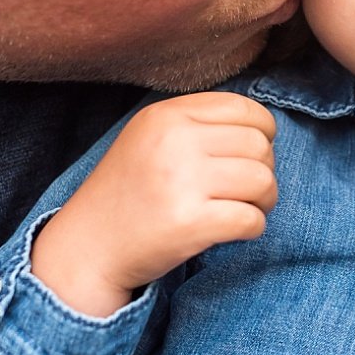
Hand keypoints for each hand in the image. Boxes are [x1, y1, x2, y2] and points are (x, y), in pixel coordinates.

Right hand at [32, 92, 277, 316]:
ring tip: (245, 210)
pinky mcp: (189, 223)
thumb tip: (263, 129)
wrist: (89, 247)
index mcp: (166, 116)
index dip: (263, 133)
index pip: (243, 108)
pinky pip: (252, 219)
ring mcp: (180, 182)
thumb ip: (197, 125)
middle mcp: (173, 142)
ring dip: (264, 201)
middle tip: (248, 191)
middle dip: (265, 170)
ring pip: (263, 181)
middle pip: (259, 145)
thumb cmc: (130, 194)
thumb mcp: (150, 139)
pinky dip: (254, 228)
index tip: (252, 154)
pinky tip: (235, 231)